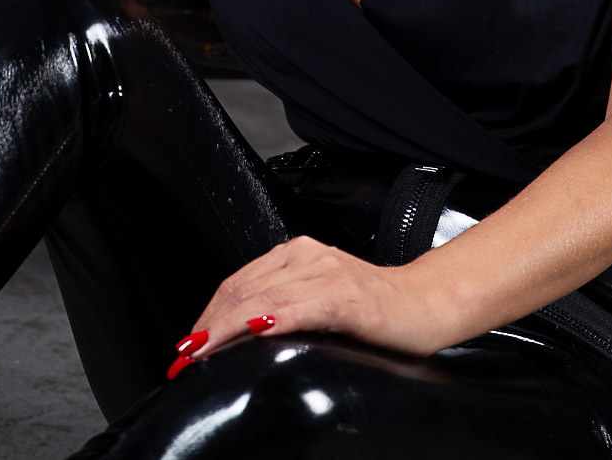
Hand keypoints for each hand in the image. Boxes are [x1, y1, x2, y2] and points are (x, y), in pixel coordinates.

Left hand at [179, 236, 456, 364]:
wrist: (426, 304)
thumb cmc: (375, 308)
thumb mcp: (320, 300)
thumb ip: (285, 305)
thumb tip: (240, 337)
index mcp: (297, 254)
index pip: (238, 283)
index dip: (208, 314)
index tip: (187, 345)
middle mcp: (308, 255)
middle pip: (242, 289)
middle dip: (208, 325)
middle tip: (185, 356)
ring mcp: (327, 272)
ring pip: (261, 298)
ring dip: (224, 327)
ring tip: (202, 352)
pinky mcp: (346, 296)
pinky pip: (299, 307)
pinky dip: (270, 320)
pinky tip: (253, 333)